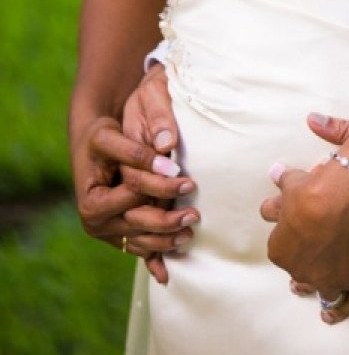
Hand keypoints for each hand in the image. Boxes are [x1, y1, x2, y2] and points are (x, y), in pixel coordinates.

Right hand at [71, 112, 197, 285]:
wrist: (90, 146)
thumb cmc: (100, 138)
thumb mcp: (112, 138)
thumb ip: (137, 152)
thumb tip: (169, 165)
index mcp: (91, 203)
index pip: (134, 196)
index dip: (161, 188)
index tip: (188, 182)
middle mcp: (95, 224)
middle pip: (138, 224)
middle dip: (168, 220)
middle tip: (195, 214)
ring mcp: (107, 234)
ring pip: (141, 242)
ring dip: (167, 240)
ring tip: (191, 230)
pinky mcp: (118, 236)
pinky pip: (139, 249)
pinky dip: (154, 259)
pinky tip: (166, 274)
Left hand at [261, 114, 348, 322]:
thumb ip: (340, 133)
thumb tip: (312, 118)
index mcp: (338, 195)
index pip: (298, 206)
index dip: (284, 211)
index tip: (276, 213)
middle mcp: (344, 225)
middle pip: (305, 243)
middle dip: (293, 250)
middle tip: (286, 256)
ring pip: (325, 274)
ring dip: (311, 279)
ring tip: (299, 284)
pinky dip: (345, 298)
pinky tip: (331, 308)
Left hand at [262, 156, 348, 325]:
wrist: (337, 200)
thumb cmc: (310, 192)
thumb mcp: (292, 183)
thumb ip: (283, 182)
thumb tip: (275, 172)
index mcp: (280, 252)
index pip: (284, 251)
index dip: (296, 239)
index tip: (307, 230)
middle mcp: (300, 273)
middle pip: (306, 274)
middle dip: (315, 263)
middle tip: (328, 246)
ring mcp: (328, 281)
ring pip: (331, 293)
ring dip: (339, 283)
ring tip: (348, 271)